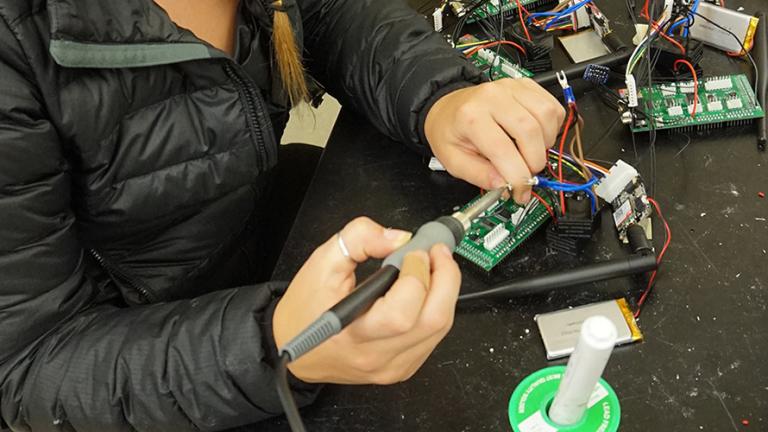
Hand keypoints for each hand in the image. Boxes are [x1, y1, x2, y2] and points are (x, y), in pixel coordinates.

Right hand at [273, 217, 460, 384]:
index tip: (413, 250)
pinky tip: (424, 291)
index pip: (402, 312)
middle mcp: (374, 355)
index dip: (416, 274)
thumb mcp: (322, 262)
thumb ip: (359, 239)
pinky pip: (433, 339)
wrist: (291, 346)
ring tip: (432, 267)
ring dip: (444, 292)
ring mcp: (391, 366)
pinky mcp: (399, 369)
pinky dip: (436, 309)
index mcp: (351, 332)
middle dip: (445, 279)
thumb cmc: (304, 309)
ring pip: (439, 329)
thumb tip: (397, 237)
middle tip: (437, 253)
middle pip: (433, 321)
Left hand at [424, 78, 565, 202]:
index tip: (520, 192)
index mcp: (470, 116)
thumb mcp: (453, 161)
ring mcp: (511, 88)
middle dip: (534, 162)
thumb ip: (479, 176)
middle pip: (529, 131)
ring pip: (546, 116)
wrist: (449, 109)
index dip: (517, 176)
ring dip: (545, 144)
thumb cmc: (451, 132)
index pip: (502, 149)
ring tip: (530, 154)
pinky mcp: (526, 86)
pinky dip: (552, 128)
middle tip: (526, 175)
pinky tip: (536, 137)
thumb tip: (505, 185)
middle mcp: (492, 97)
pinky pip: (553, 107)